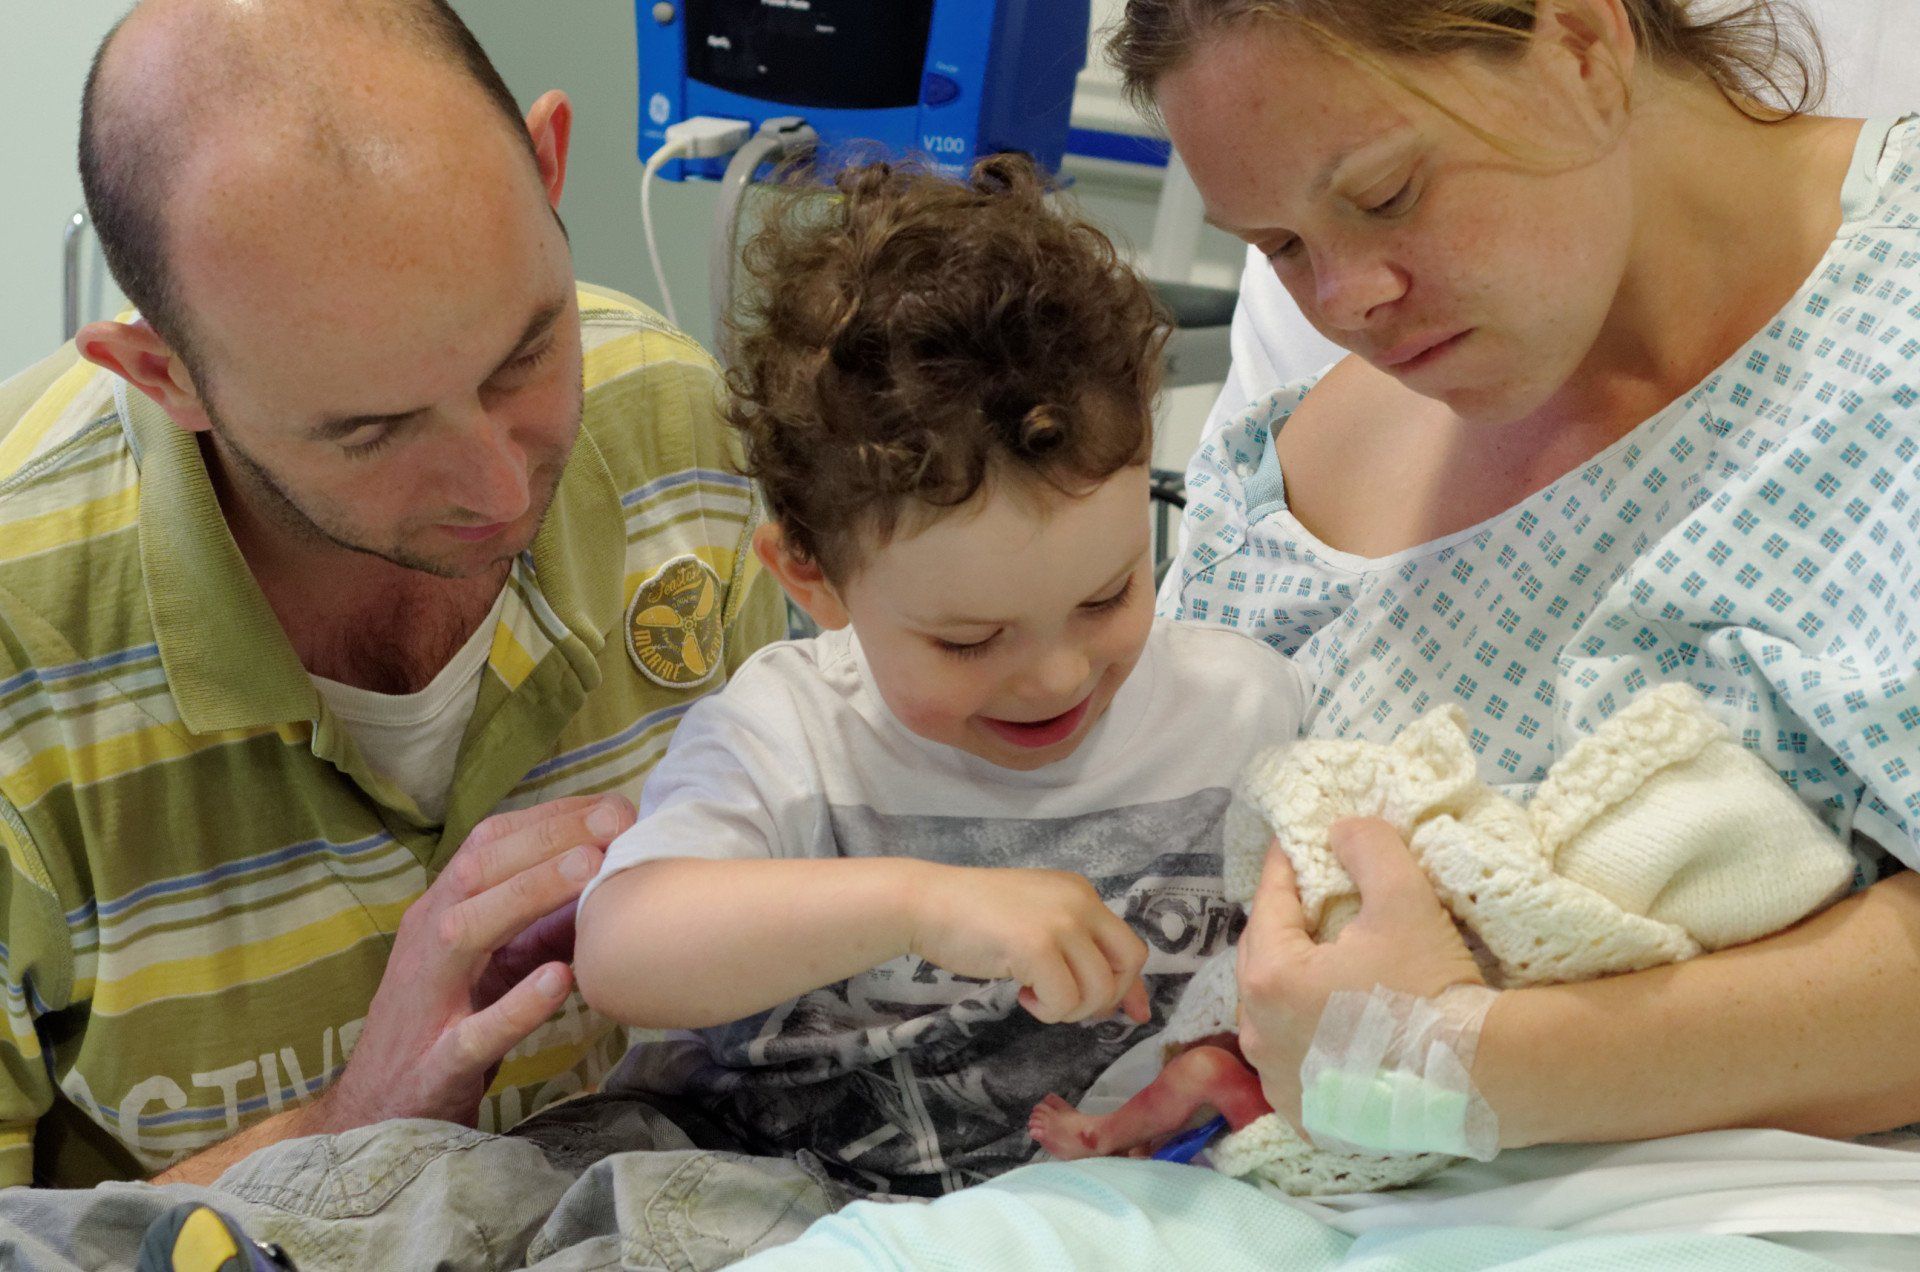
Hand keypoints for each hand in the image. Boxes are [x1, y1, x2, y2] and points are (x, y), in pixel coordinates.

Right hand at [316, 793, 636, 1131]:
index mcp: (439, 914)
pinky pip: (473, 1033)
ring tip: (589, 869)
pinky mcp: (434, 1066)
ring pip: (468, 932)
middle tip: (615, 820)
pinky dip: (516, 1005)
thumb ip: (537, 924)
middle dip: (549, 839)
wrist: (373, 1116)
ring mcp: (426, 1004)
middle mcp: (426, 945)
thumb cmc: (442, 1026)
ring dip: (530, 895)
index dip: (548, 818)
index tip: (609, 804)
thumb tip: (606, 878)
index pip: (489, 845)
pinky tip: (558, 980)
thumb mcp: (490, 965)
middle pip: (479, 872)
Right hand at [908, 866, 1150, 1024]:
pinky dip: (1046, 1010)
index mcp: (1080, 892)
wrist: (924, 903)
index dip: (1128, 984)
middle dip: (1105, 997)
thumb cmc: (972, 917)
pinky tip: (1021, 994)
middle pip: (1128, 963)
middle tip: (1067, 1003)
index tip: (1127, 1013)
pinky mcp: (1037, 946)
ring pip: (1098, 989)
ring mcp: (1061, 922)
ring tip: (1034, 996)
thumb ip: (1078, 951)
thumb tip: (1131, 1006)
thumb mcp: (1036, 924)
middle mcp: (1079, 901)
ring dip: (1068, 1008)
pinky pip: (1064, 1001)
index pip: (1128, 944)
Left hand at [1236, 818, 1484, 1122]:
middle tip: (1309, 903)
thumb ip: (1368, 849)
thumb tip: (1339, 829)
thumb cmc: (1430, 985)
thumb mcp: (1403, 899)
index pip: (1268, 906)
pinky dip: (1303, 1039)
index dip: (1284, 870)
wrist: (1478, 1077)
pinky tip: (1328, 1027)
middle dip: (1284, 928)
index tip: (1294, 844)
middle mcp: (1259, 1034)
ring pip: (1271, 1015)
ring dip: (1290, 985)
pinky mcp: (1304, 1116)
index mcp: (1270, 978)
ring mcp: (1278, 1080)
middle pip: (1263, 961)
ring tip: (1319, 965)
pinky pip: (1291, 1063)